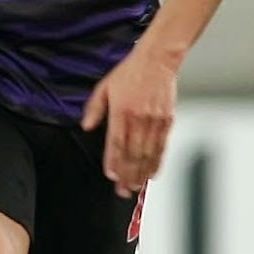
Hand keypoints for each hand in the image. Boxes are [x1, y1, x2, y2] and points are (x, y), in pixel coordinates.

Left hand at [81, 43, 179, 198]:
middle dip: (127, 175)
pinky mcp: (167, 121)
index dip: (114, 162)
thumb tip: (86, 126)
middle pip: (133, 154)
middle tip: (123, 192)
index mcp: (122, 111)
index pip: (117, 143)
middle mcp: (139, 119)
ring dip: (142, 173)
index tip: (111, 176)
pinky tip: (153, 174)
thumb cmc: (129, 73)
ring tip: (136, 187)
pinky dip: (157, 162)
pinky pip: (162, 147)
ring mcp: (155, 122)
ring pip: (148, 154)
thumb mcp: (104, 87)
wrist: (157, 61)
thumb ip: (95, 108)